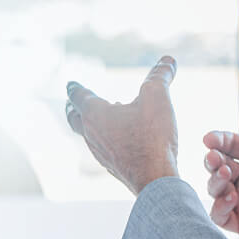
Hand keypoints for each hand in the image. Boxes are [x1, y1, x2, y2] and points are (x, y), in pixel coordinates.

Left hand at [65, 57, 180, 194]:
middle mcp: (91, 134)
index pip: (78, 96)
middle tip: (73, 102)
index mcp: (95, 114)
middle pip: (74, 118)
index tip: (70, 84)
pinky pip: (102, 148)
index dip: (75, 88)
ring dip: (90, 123)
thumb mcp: (157, 98)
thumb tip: (168, 59)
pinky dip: (105, 138)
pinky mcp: (111, 166)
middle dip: (73, 108)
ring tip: (104, 116)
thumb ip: (160, 76)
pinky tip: (122, 138)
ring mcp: (100, 153)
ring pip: (87, 135)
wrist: (155, 179)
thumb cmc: (152, 137)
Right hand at [201, 106, 238, 238]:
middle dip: (212, 160)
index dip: (219, 139)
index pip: (233, 144)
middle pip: (218, 165)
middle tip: (215, 158)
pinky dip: (218, 208)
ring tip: (225, 175)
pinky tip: (231, 198)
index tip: (210, 139)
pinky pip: (222, 217)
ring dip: (214, 181)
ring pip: (216, 190)